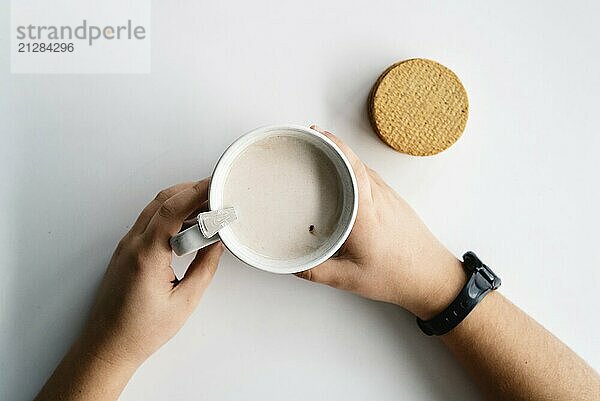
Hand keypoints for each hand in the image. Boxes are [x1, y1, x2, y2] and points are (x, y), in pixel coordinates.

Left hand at [79, 179, 222, 368]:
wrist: (106, 346)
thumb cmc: (140, 331)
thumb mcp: (184, 302)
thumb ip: (204, 268)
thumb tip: (216, 244)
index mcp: (147, 255)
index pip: (172, 209)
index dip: (197, 191)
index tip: (216, 184)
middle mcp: (132, 245)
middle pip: (163, 201)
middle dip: (191, 190)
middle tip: (216, 192)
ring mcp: (126, 246)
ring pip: (154, 208)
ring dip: (181, 202)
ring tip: (207, 209)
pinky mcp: (126, 252)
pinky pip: (149, 222)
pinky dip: (170, 215)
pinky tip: (187, 225)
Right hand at [297, 126, 464, 318]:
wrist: (432, 277)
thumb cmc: (397, 275)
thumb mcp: (349, 279)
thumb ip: (316, 272)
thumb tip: (293, 265)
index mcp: (365, 212)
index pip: (350, 167)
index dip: (334, 146)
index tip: (317, 134)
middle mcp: (379, 198)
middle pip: (356, 161)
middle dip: (333, 146)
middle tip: (313, 140)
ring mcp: (390, 198)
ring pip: (365, 168)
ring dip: (346, 158)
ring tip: (325, 158)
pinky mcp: (396, 203)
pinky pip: (372, 179)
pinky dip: (356, 172)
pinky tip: (347, 181)